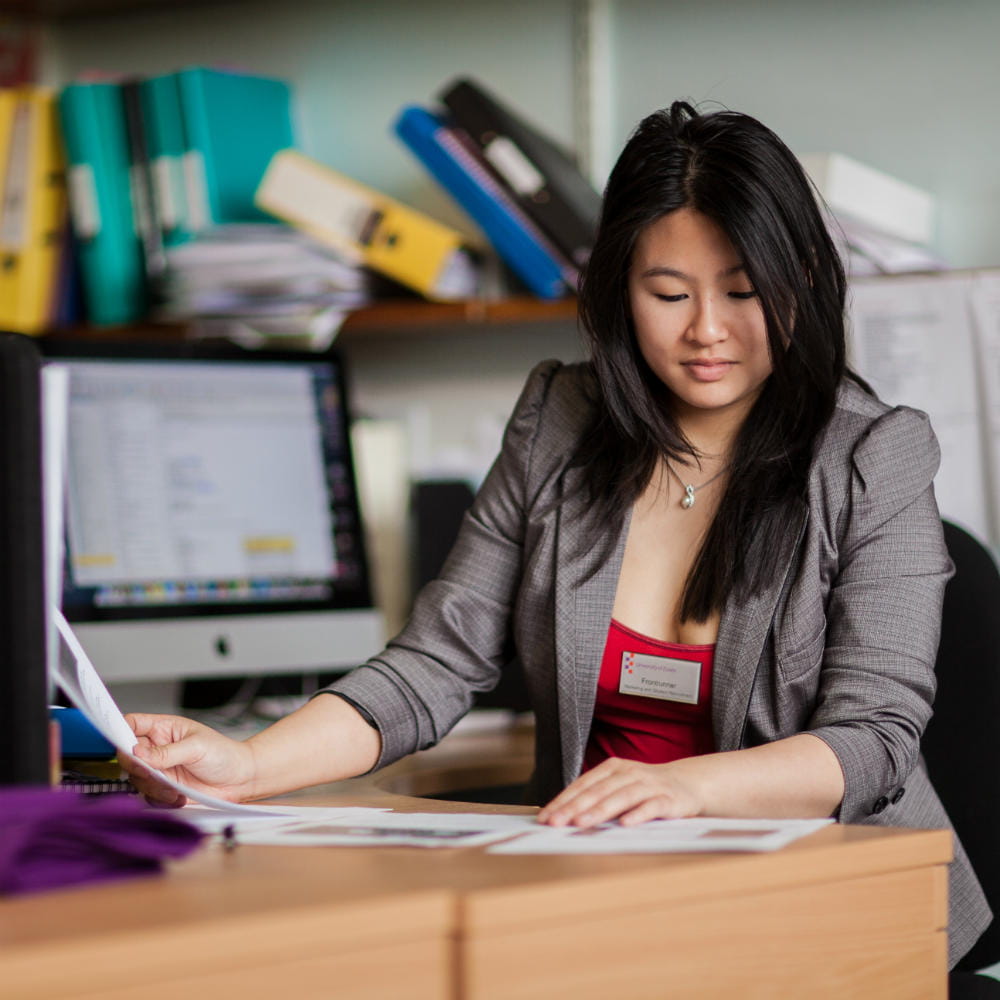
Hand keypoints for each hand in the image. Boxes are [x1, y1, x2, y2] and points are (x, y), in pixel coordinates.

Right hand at [122, 713, 256, 806]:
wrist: (239, 779)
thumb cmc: (224, 754)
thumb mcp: (196, 747)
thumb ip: (166, 752)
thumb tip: (137, 752)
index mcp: (164, 728)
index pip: (132, 724)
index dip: (120, 730)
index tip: (120, 743)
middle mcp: (157, 748)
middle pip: (128, 755)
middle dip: (138, 766)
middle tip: (153, 772)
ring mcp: (159, 769)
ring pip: (137, 778)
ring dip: (153, 786)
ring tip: (175, 786)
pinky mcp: (163, 789)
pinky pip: (148, 796)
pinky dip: (160, 799)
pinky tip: (179, 796)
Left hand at [536, 757, 703, 827]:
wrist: (687, 784)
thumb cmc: (645, 789)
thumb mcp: (619, 787)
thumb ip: (596, 798)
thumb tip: (563, 815)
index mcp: (612, 768)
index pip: (582, 785)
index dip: (563, 801)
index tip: (545, 817)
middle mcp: (628, 773)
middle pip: (597, 791)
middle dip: (574, 807)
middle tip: (555, 822)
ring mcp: (648, 785)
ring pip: (620, 797)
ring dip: (599, 810)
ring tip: (580, 823)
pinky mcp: (668, 799)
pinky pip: (651, 806)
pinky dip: (637, 814)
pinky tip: (624, 824)